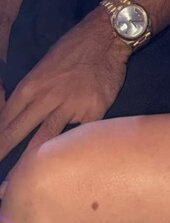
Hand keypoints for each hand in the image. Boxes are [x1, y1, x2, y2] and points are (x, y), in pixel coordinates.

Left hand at [0, 9, 128, 175]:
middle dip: (2, 153)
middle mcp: (46, 97)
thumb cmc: (73, 48)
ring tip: (14, 185)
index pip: (5, 119)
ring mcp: (69, 106)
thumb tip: (16, 116)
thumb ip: (31, 92)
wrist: (106, 37)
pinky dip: (69, 152)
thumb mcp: (43, 66)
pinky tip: (63, 169)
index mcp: (30, 85)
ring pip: (42, 141)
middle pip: (15, 133)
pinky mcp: (93, 112)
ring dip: (26, 164)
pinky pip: (77, 138)